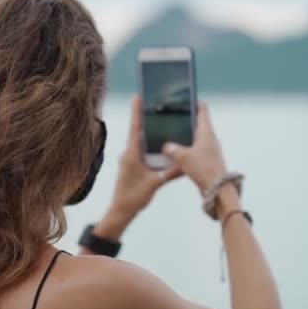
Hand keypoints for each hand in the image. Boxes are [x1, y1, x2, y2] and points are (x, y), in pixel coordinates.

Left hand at [93, 97, 181, 240]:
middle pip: (138, 132)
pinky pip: (142, 152)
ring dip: (149, 132)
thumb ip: (171, 172)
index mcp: (131, 154)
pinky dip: (150, 146)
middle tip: (154, 104)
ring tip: (160, 120)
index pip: (135, 128)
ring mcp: (130, 160)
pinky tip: (160, 145)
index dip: (137, 112)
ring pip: (141, 142)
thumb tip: (187, 164)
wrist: (120, 212)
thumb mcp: (155, 183)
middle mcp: (129, 154)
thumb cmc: (133, 197)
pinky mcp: (132, 167)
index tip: (138, 96)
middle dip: (145, 118)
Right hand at [162, 103, 226, 192]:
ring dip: (185, 137)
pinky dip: (187, 150)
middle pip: (198, 124)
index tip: (185, 98)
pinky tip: (176, 155)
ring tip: (171, 136)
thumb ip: (172, 149)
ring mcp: (210, 150)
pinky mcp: (207, 160)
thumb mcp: (183, 157)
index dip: (194, 103)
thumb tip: (166, 146)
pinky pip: (195, 151)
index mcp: (206, 131)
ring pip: (196, 138)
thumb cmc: (204, 169)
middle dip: (186, 121)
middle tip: (172, 118)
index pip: (202, 110)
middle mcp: (210, 138)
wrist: (217, 189)